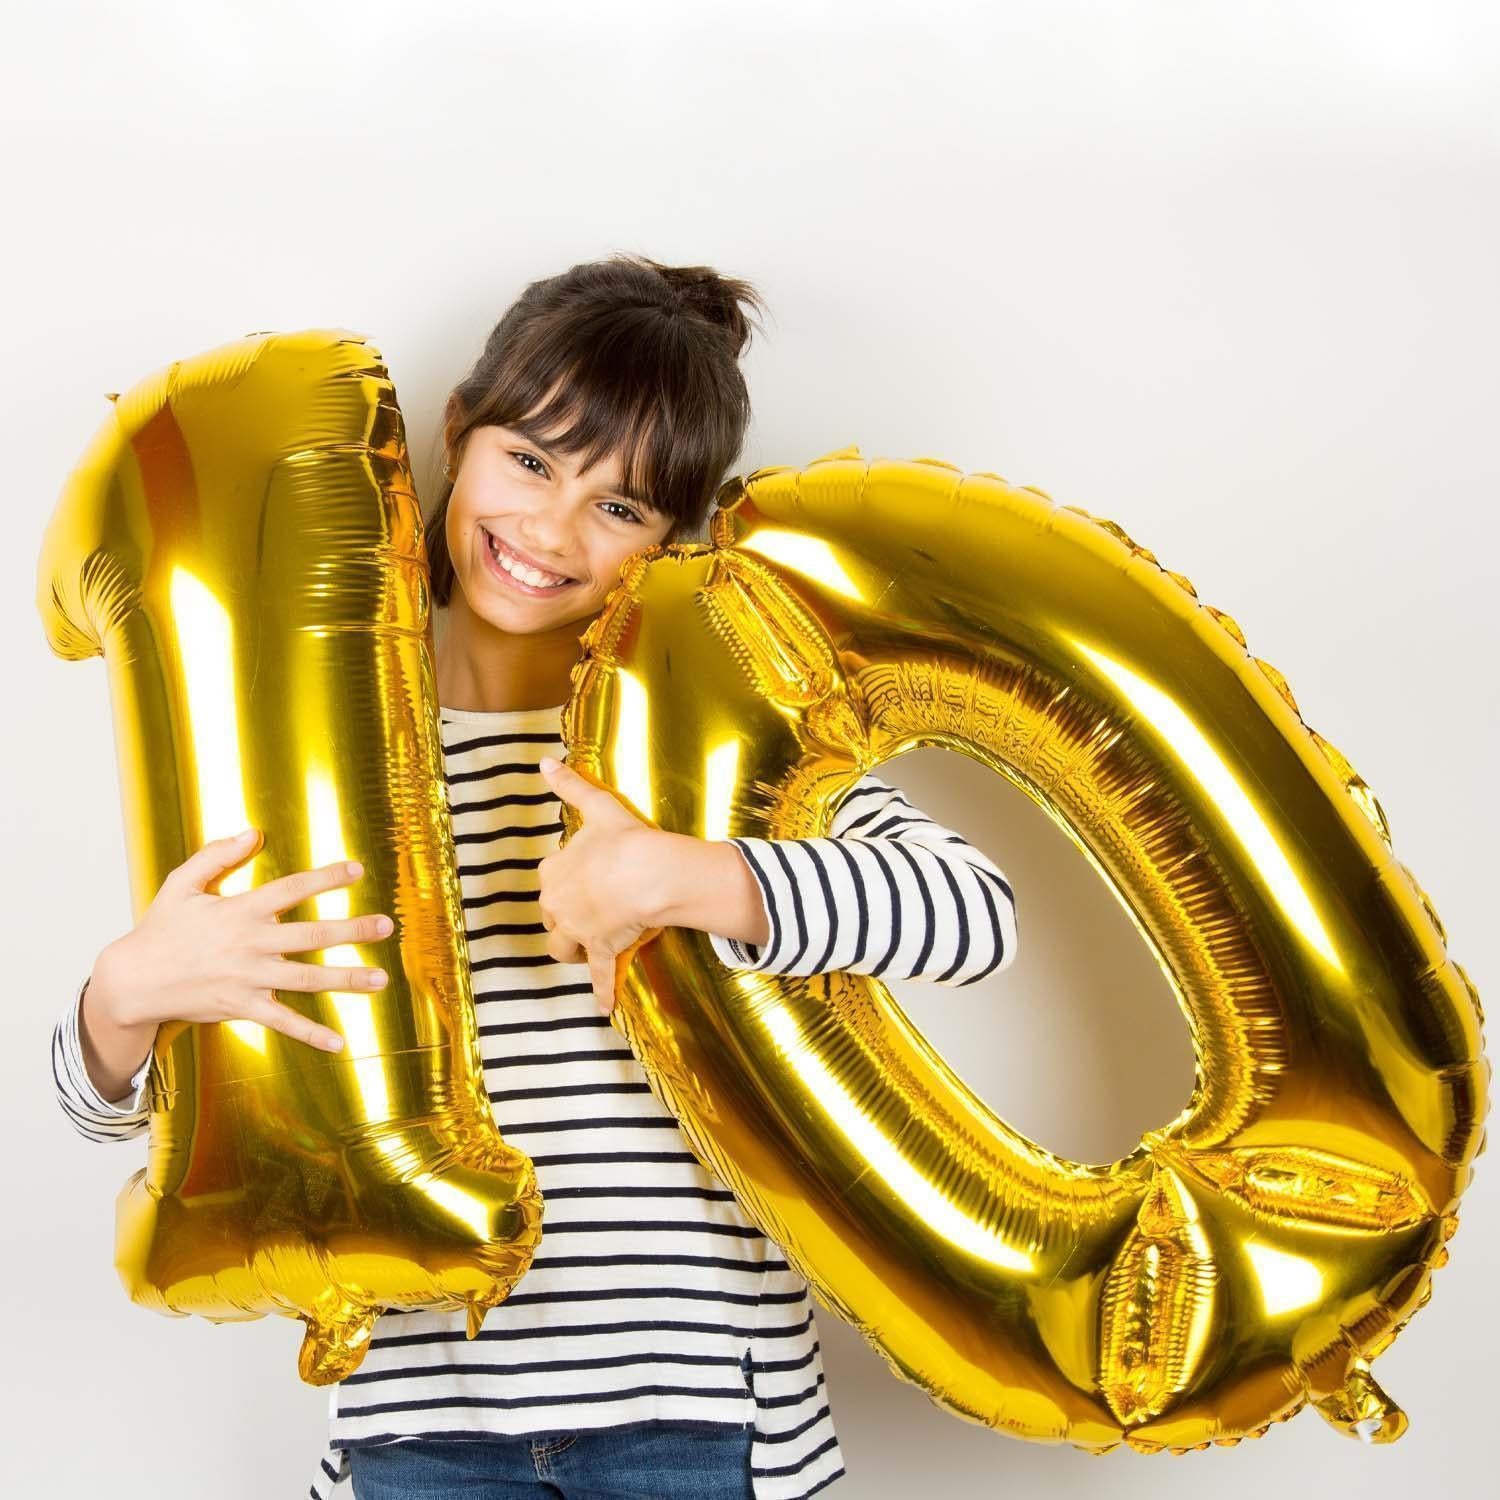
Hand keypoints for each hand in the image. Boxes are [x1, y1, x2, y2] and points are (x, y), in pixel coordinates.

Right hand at [90, 829, 394, 1052]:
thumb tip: (252, 832)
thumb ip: (216, 855)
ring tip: (381, 979)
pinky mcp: (242, 1006)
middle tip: (386, 926)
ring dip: (346, 979)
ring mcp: (248, 978)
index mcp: (239, 911)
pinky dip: (312, 1033)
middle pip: (310, 934)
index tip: (357, 871)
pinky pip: (283, 1022)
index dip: (325, 878)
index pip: (291, 889)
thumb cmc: (159, 929)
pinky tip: (340, 1042)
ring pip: (306, 978)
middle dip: (352, 930)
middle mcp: (250, 944)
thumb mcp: (180, 884)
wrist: (131, 981)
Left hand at [537, 756, 670, 1013]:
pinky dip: (604, 992)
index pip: (548, 878)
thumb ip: (570, 786)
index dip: (564, 877)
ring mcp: (580, 932)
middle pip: (552, 915)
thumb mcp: (598, 808)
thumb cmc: (624, 841)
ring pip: (564, 947)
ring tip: (585, 948)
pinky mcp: (604, 951)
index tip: (581, 875)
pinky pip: (602, 976)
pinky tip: (605, 1007)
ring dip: (572, 948)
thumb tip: (546, 762)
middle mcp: (559, 906)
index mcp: (554, 873)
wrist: (649, 873)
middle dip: (565, 914)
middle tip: (588, 908)